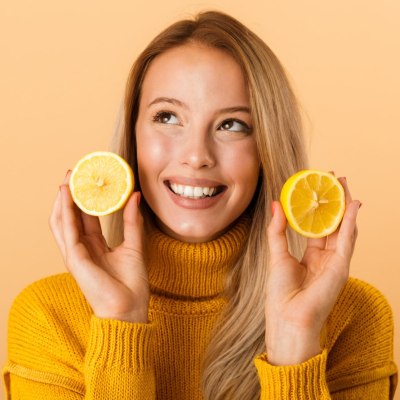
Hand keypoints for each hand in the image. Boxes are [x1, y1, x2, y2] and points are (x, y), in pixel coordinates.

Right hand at [49, 171, 148, 322]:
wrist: (130, 308)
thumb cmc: (132, 284)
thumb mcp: (134, 245)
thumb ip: (133, 221)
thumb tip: (135, 196)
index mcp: (95, 246)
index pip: (86, 217)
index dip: (85, 199)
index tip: (89, 180)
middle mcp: (82, 248)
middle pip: (71, 216)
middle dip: (71, 195)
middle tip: (75, 173)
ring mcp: (75, 254)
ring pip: (62, 221)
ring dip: (63, 199)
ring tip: (68, 178)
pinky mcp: (74, 259)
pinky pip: (66, 230)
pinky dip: (65, 211)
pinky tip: (66, 194)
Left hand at [265, 177, 360, 364]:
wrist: (288, 318)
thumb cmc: (281, 293)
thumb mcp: (277, 255)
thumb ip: (278, 230)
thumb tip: (276, 203)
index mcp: (312, 256)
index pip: (319, 226)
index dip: (319, 207)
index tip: (318, 188)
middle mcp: (326, 257)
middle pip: (334, 223)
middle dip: (335, 201)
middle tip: (334, 179)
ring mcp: (336, 262)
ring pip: (344, 228)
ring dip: (345, 206)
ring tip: (344, 184)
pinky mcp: (341, 267)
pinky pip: (348, 239)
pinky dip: (351, 221)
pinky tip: (352, 204)